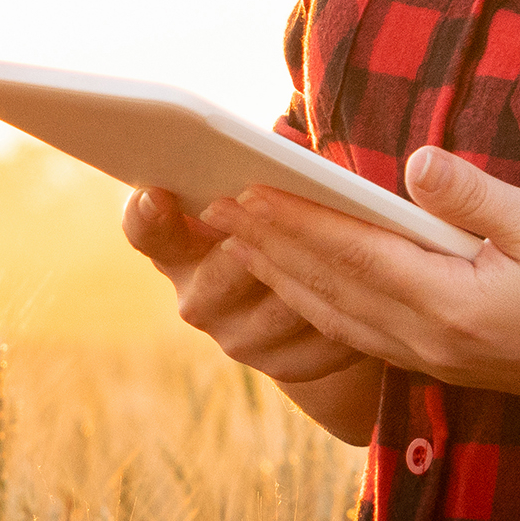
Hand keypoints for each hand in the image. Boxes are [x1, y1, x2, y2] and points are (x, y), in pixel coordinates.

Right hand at [121, 186, 385, 439]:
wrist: (303, 309)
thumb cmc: (278, 221)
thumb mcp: (254, 198)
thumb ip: (248, 176)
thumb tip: (272, 153)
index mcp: (178, 248)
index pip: (145, 230)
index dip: (147, 214)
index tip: (158, 191)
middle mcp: (198, 299)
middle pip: (220, 275)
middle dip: (254, 241)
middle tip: (271, 206)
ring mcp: (240, 338)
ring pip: (280, 308)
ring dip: (313, 279)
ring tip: (347, 250)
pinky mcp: (286, 366)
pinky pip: (322, 340)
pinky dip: (350, 313)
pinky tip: (373, 289)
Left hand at [202, 147, 519, 410]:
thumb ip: (474, 197)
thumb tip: (412, 163)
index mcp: (452, 304)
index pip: (351, 254)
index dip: (293, 219)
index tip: (243, 187)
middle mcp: (429, 341)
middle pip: (326, 288)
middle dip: (266, 246)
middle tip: (211, 206)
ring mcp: (431, 360)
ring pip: (334, 316)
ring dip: (282, 276)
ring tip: (239, 239)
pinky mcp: (440, 366)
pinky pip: (358, 334)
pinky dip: (317, 304)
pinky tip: (299, 283)